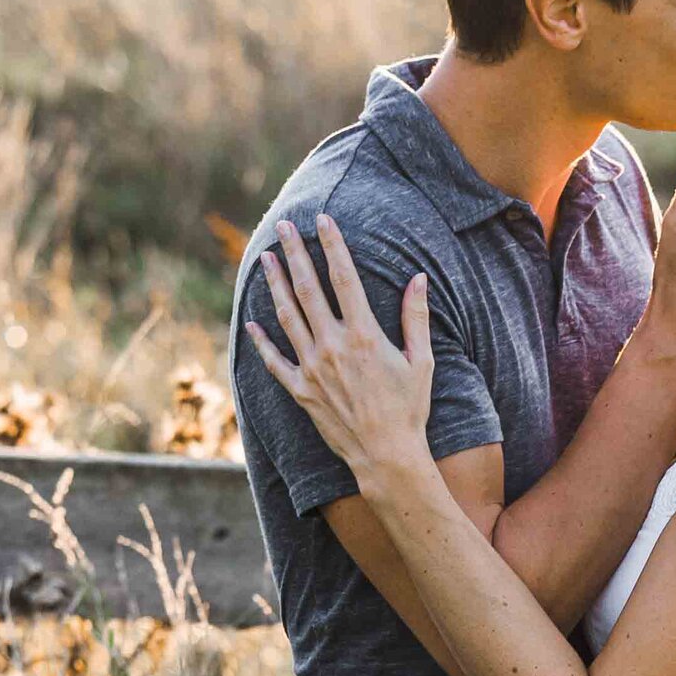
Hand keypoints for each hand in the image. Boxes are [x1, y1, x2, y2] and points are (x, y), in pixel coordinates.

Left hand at [247, 216, 435, 490]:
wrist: (386, 455)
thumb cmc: (410, 409)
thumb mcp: (422, 361)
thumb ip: (415, 317)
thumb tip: (419, 278)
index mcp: (364, 335)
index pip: (344, 278)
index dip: (333, 245)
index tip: (323, 219)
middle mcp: (333, 346)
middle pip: (308, 289)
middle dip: (295, 253)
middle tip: (283, 227)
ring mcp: (313, 368)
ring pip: (287, 317)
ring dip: (275, 285)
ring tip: (266, 259)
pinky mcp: (301, 391)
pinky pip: (274, 362)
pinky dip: (262, 341)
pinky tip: (253, 322)